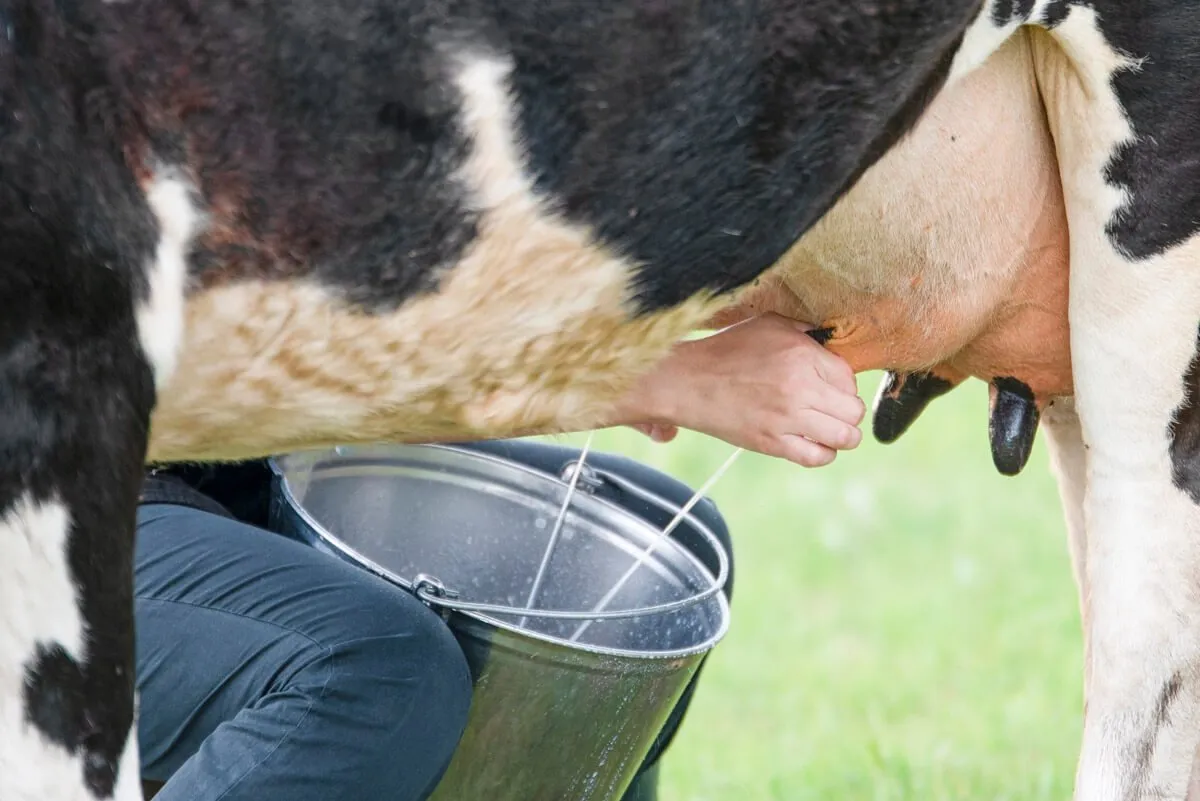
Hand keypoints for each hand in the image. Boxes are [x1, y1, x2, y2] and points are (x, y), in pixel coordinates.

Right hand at [615, 314, 865, 466]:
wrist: (688, 381)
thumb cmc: (727, 351)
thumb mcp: (769, 326)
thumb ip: (805, 332)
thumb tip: (832, 342)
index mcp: (802, 354)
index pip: (849, 378)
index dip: (843, 384)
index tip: (829, 387)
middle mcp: (801, 386)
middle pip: (852, 409)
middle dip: (846, 411)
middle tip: (831, 409)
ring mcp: (787, 417)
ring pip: (845, 436)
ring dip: (843, 436)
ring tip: (831, 430)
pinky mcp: (773, 442)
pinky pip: (817, 457)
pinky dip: (824, 454)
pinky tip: (815, 445)